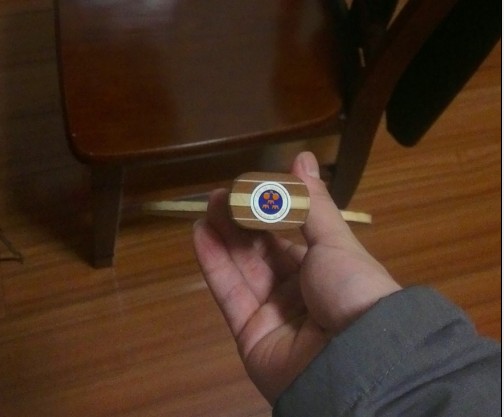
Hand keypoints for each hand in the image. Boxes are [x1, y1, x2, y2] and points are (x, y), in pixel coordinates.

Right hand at [193, 152, 400, 403]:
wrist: (356, 360)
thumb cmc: (352, 290)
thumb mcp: (335, 241)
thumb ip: (311, 202)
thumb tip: (303, 157)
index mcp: (323, 269)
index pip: (289, 236)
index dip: (269, 212)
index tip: (250, 187)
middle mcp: (298, 291)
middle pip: (262, 252)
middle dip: (241, 221)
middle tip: (220, 194)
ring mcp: (273, 313)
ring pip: (243, 269)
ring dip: (224, 237)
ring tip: (207, 206)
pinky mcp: (250, 334)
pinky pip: (229, 294)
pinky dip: (214, 264)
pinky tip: (200, 234)